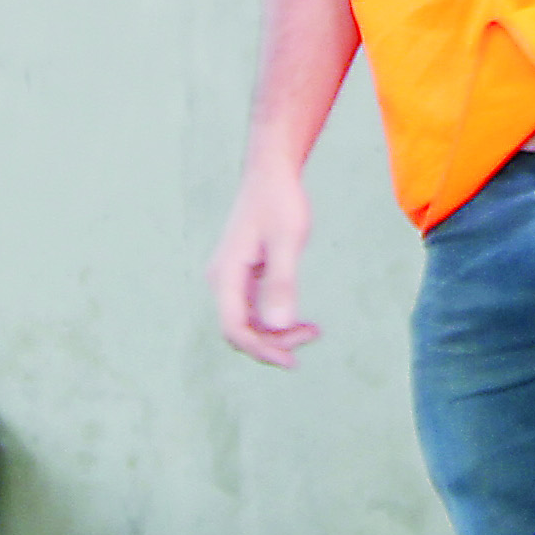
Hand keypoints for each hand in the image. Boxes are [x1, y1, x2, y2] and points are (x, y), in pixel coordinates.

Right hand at [208, 167, 316, 367]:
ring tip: (312, 330)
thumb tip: (279, 324)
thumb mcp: (287, 242)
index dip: (261, 349)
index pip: (234, 328)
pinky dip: (275, 320)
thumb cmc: (280, 202)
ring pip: (247, 322)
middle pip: (240, 330)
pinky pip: (253, 310)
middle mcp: (222, 280)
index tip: (293, 360)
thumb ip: (282, 282)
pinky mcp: (242, 275)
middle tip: (312, 336)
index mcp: (226, 275)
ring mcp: (230, 279)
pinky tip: (301, 322)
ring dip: (276, 334)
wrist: (272, 174)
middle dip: (272, 343)